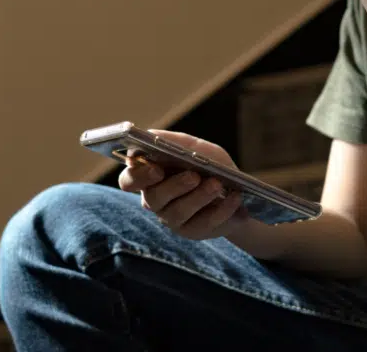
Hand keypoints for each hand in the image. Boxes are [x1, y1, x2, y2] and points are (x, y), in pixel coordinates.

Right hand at [118, 130, 247, 239]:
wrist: (238, 189)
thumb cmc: (209, 164)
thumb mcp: (196, 147)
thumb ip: (174, 142)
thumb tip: (151, 136)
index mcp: (149, 177)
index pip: (128, 181)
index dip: (138, 176)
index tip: (156, 169)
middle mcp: (155, 200)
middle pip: (154, 198)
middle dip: (175, 186)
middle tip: (195, 176)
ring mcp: (172, 219)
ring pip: (179, 212)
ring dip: (200, 197)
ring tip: (218, 184)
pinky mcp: (193, 231)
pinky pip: (204, 223)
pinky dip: (222, 209)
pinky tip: (235, 197)